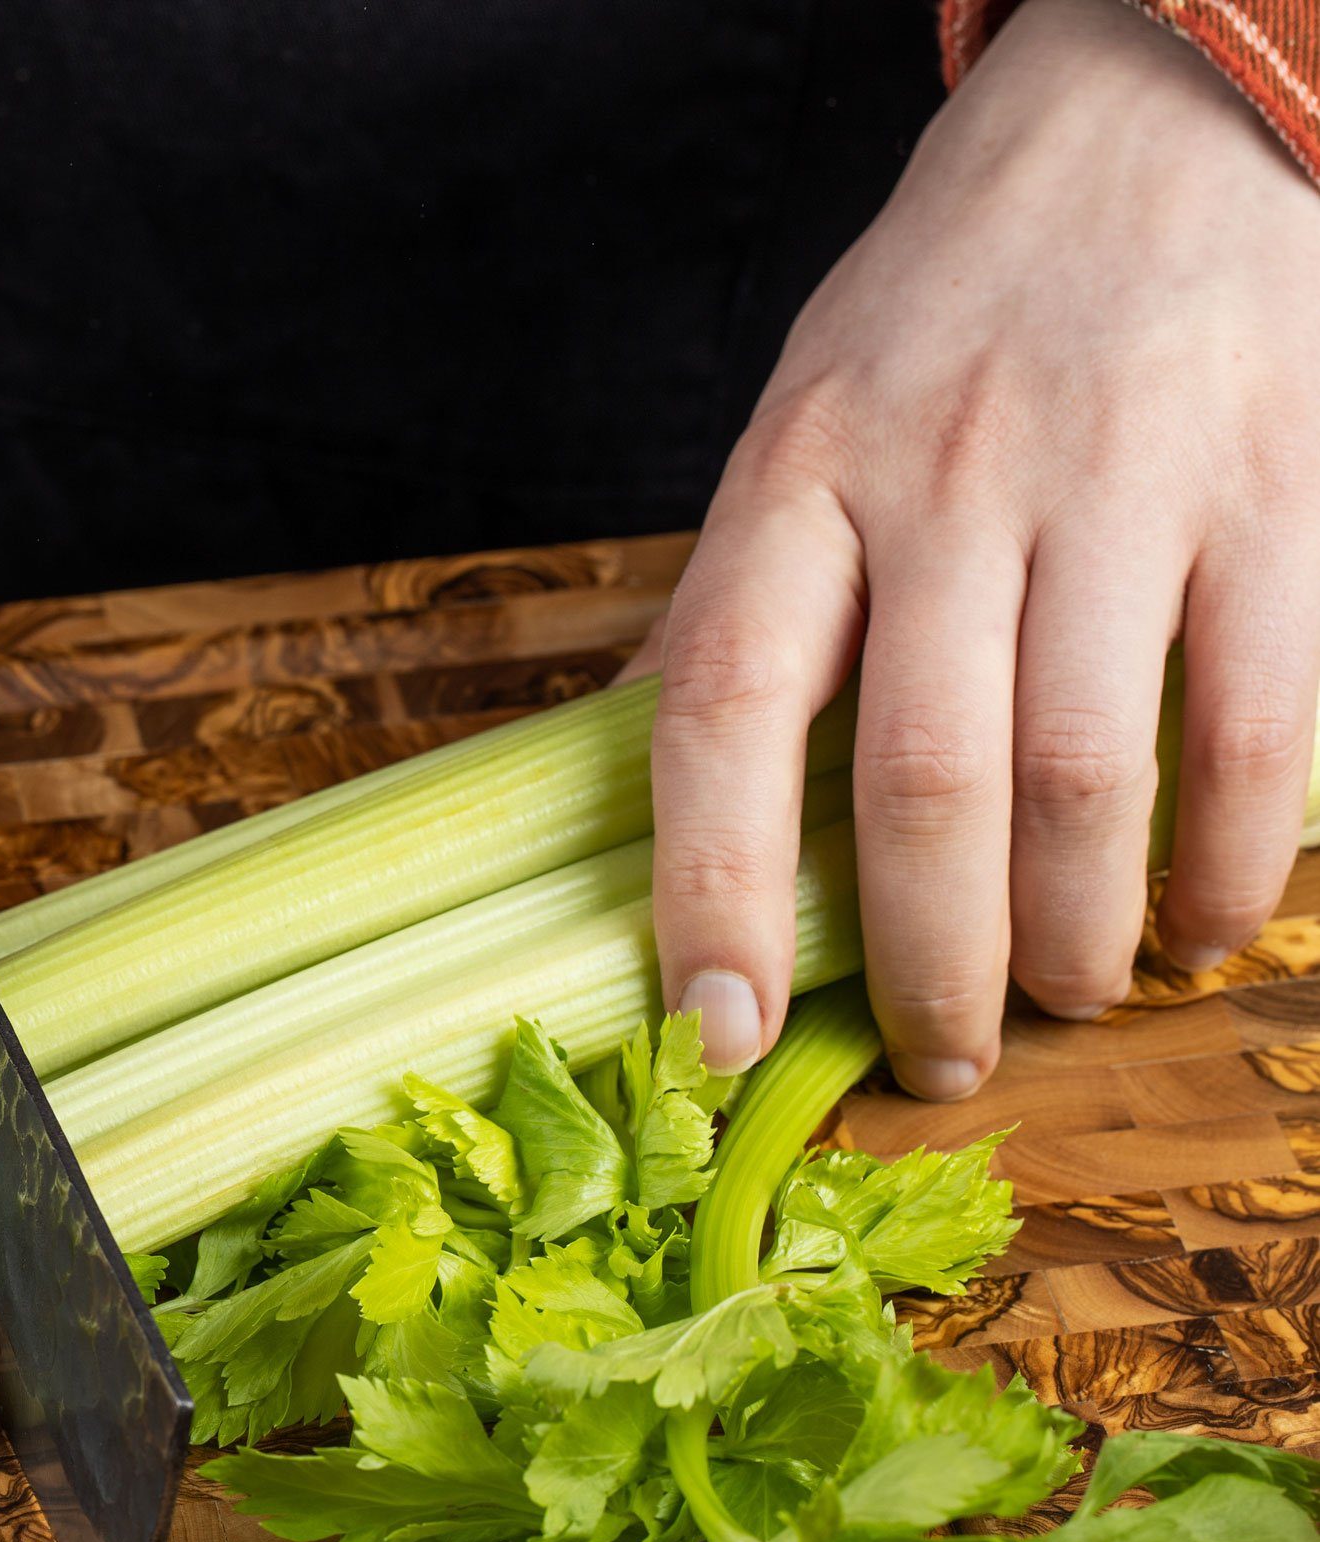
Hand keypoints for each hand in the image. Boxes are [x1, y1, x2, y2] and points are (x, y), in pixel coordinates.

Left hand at [637, 0, 1319, 1094]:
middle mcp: (944, 479)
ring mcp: (1114, 480)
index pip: (717, 709)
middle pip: (918, 781)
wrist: (1143, 126)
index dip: (707, 890)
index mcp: (795, 476)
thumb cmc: (943, 313)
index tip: (715, 1027)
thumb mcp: (795, 426)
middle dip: (927, 965)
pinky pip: (1256, 721)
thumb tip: (640, 796)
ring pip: (1083, 775)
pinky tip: (1199, 924)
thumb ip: (739, 604)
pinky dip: (1229, 860)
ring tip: (1062, 1002)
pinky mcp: (1269, 487)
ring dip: (1073, 938)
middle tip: (938, 1059)